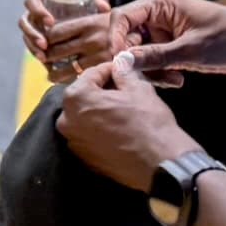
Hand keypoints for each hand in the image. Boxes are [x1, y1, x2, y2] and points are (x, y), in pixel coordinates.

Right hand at [18, 0, 110, 69]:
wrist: (79, 0)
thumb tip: (104, 7)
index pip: (31, 2)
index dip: (38, 12)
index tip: (50, 22)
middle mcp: (33, 11)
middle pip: (24, 23)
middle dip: (33, 35)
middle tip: (44, 44)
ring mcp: (33, 25)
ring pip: (26, 37)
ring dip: (33, 48)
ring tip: (43, 58)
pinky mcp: (38, 38)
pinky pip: (33, 47)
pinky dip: (39, 55)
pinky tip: (47, 65)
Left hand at [56, 55, 200, 190]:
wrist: (159, 163)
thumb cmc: (148, 121)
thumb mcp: (138, 89)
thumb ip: (123, 72)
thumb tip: (120, 62)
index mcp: (75, 98)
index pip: (90, 75)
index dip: (109, 70)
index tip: (122, 70)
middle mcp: (66, 120)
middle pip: (83, 96)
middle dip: (101, 90)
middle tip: (123, 89)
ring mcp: (73, 142)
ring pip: (84, 117)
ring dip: (99, 110)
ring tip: (122, 108)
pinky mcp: (84, 159)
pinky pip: (89, 136)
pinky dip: (99, 130)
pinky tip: (118, 128)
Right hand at [109, 0, 225, 86]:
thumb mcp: (190, 50)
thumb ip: (154, 56)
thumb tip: (121, 62)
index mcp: (160, 3)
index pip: (121, 17)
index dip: (116, 39)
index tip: (120, 62)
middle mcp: (156, 14)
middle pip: (127, 37)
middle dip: (136, 60)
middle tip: (153, 78)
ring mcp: (162, 30)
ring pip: (138, 52)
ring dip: (150, 69)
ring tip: (173, 80)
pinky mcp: (169, 45)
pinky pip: (151, 60)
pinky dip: (159, 72)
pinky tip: (177, 80)